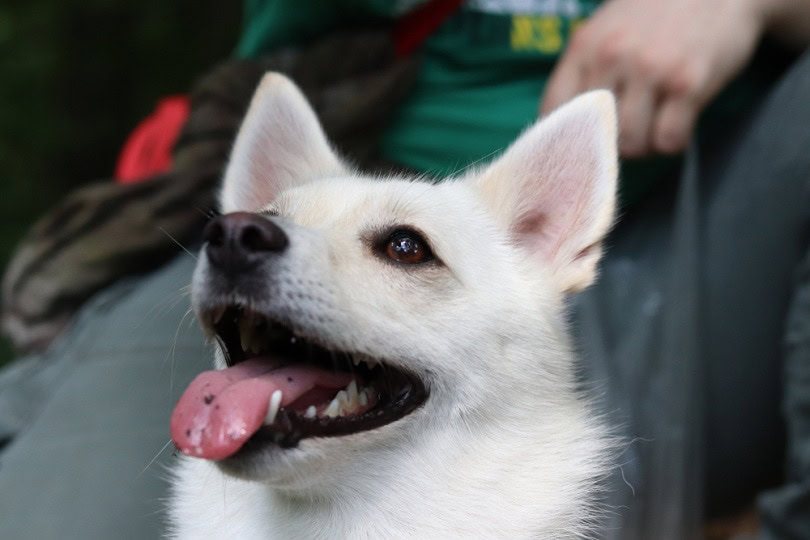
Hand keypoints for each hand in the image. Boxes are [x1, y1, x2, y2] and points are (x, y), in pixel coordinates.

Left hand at [541, 0, 769, 156]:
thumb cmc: (656, 14)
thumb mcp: (607, 31)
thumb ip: (586, 71)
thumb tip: (570, 129)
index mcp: (584, 47)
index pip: (553, 111)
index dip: (564, 138)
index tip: (580, 145)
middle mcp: (612, 57)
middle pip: (595, 134)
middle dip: (612, 144)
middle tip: (629, 132)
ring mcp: (651, 69)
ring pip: (631, 143)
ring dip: (644, 145)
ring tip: (655, 125)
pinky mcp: (689, 82)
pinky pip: (669, 140)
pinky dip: (673, 141)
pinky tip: (679, 121)